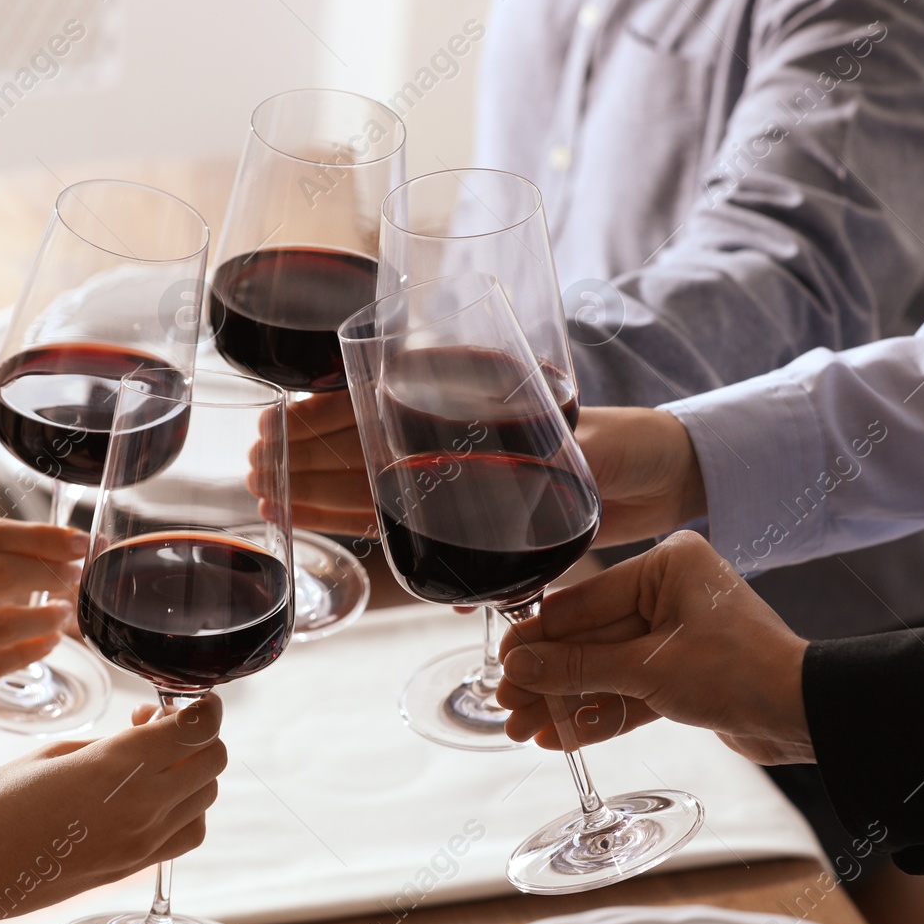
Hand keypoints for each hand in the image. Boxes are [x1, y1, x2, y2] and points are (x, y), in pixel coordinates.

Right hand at [0, 518, 85, 707]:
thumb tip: (50, 544)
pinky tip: (45, 642)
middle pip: (1, 575)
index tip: (79, 542)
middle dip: (52, 573)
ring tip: (65, 610)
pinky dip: (28, 652)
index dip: (42, 538)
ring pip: (3, 628)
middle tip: (77, 575)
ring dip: (47, 617)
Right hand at [0, 695, 224, 923]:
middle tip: (158, 727)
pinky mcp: (133, 867)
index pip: (198, 729)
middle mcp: (142, 808)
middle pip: (213, 761)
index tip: (191, 700)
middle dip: (198, 736)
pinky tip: (152, 798)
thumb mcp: (55, 754)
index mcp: (119, 768)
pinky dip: (187, 810)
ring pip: (207, 798)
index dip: (204, 708)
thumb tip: (149, 735)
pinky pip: (187, 834)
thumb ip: (113, 744)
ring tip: (152, 762)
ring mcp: (141, 843)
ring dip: (194, 773)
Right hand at [253, 395, 706, 546]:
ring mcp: (462, 470)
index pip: (390, 411)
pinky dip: (364, 517)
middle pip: (369, 447)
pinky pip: (406, 513)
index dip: (330, 422)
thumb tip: (503, 483)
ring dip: (321, 487)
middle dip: (309, 457)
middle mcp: (460, 436)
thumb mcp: (589, 447)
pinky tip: (318, 516)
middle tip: (257, 467)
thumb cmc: (630, 446)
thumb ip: (551, 464)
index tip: (282, 430)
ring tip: (269, 490)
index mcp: (480, 406)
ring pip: (376, 480)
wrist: (666, 474)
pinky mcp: (473, 508)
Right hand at [495, 531, 812, 765]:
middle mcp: (671, 594)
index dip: (539, 638)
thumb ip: (579, 667)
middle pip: (590, 640)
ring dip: (566, 701)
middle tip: (505, 704)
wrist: (807, 716)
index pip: (583, 602)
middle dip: (548, 678)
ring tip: (522, 728)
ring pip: (606, 670)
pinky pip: (630, 692)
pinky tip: (559, 734)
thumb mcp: (649, 667)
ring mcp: (679, 636)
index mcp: (667, 566)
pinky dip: (598, 714)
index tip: (502, 662)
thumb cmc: (743, 671)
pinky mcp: (686, 676)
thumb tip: (519, 666)